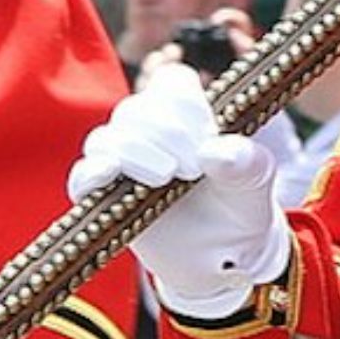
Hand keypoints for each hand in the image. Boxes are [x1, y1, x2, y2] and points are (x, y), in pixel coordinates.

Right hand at [66, 64, 289, 318]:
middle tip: (196, 169)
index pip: (172, 81)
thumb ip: (249, 163)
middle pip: (137, 109)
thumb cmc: (241, 208)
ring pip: (107, 137)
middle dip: (168, 133)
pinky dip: (92, 172)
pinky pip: (82, 176)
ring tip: (169, 178)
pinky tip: (110, 174)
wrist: (226, 257)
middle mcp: (150, 132)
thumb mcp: (257, 185)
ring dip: (137, 152)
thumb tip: (215, 152)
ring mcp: (123, 163)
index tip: (209, 133)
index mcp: (188, 115)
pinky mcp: (104, 198)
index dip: (186, 102)